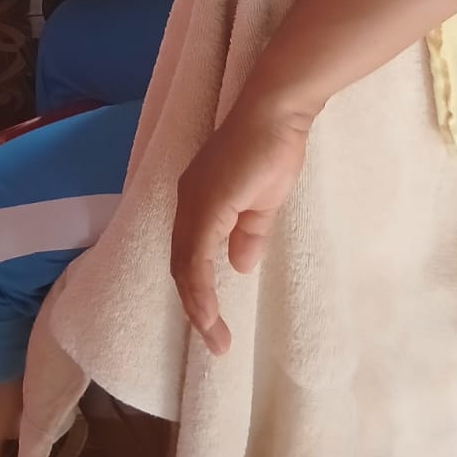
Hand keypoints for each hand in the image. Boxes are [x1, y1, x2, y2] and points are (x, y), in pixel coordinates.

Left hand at [170, 94, 311, 354]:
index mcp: (197, 200)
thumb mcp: (261, 203)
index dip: (197, 290)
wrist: (276, 113)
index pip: (187, 254)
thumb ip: (247, 234)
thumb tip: (239, 266)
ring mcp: (194, 201)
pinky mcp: (207, 203)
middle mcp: (187, 201)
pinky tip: (209, 313)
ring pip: (184, 265)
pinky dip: (200, 289)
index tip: (213, 325)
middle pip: (180, 264)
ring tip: (214, 338)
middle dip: (195, 307)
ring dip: (197, 306)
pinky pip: (195, 255)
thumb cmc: (271, 150)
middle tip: (214, 342)